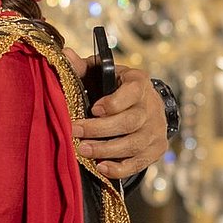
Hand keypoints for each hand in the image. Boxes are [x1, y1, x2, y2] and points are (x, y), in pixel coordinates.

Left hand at [67, 58, 167, 178]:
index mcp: (138, 82)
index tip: (94, 109)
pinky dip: (121, 168)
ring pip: (134, 144)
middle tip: (76, 132)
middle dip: (101, 129)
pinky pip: (140, 162)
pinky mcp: (157, 149)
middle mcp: (152, 106)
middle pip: (131, 121)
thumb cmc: (111, 88)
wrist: (141, 105)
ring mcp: (157, 129)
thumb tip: (65, 55)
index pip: (133, 91)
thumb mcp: (98, 73)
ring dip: (107, 150)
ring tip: (83, 151)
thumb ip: (81, 67)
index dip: (114, 102)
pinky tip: (102, 167)